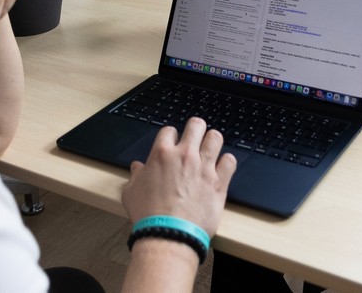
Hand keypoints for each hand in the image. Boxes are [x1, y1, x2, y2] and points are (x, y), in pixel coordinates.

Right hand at [122, 118, 236, 237]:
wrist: (169, 234)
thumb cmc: (148, 215)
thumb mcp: (131, 192)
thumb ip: (136, 175)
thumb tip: (137, 168)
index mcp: (162, 154)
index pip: (169, 131)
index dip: (170, 136)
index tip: (172, 144)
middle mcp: (185, 156)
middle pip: (196, 125)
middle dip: (195, 129)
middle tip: (195, 137)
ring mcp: (204, 168)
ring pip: (215, 138)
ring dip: (212, 141)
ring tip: (210, 149)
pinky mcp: (219, 183)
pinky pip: (230, 161)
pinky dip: (227, 162)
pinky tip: (222, 167)